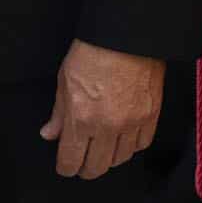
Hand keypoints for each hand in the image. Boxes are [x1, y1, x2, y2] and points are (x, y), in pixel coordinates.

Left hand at [39, 39, 164, 178]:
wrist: (126, 34)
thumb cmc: (92, 51)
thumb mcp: (64, 79)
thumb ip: (58, 113)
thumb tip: (50, 133)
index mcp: (80, 118)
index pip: (71, 160)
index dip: (66, 167)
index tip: (65, 166)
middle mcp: (106, 126)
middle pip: (97, 167)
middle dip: (86, 169)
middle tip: (83, 163)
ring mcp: (131, 123)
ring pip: (120, 159)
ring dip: (109, 158)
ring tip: (104, 150)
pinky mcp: (151, 115)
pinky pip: (142, 144)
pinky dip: (132, 146)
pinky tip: (124, 139)